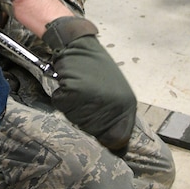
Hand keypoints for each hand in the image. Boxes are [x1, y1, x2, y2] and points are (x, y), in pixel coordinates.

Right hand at [43, 16, 135, 150]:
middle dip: (84, 119)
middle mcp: (114, 104)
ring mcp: (95, 98)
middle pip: (92, 131)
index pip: (117, 139)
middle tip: (85, 98)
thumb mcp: (115, 92)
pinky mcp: (75, 91)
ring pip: (76, 119)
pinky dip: (61, 98)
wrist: (79, 44)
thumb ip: (115, 115)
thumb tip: (114, 144)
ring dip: (72, 108)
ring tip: (78, 89)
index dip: (105, 138)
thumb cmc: (95, 68)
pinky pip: (63, 106)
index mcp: (127, 106)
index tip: (99, 132)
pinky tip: (68, 83)